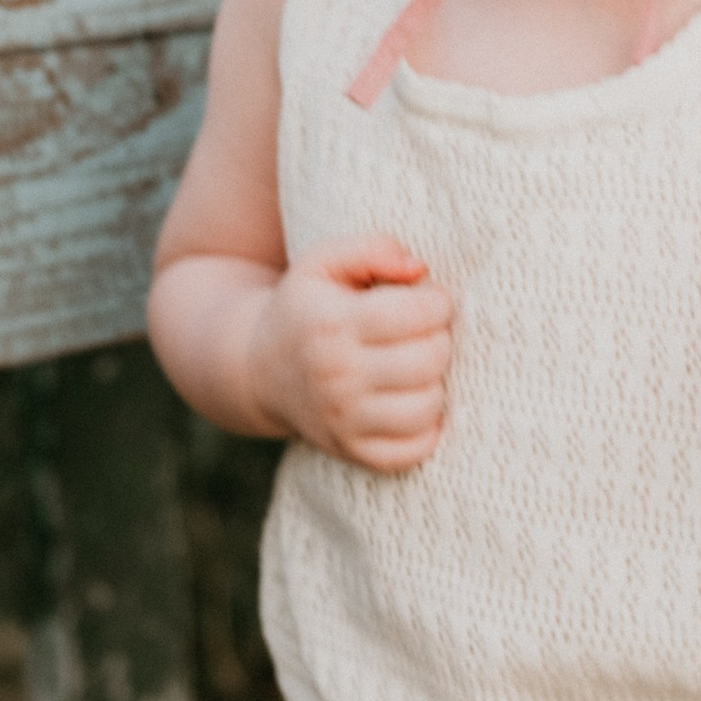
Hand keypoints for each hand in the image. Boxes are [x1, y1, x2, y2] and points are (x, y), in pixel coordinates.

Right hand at [251, 235, 453, 471]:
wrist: (259, 370)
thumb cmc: (306, 308)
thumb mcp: (323, 262)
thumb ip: (371, 249)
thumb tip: (418, 269)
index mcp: (332, 324)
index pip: (417, 313)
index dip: (438, 301)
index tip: (428, 299)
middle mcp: (336, 376)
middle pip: (428, 359)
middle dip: (440, 339)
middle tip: (425, 333)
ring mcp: (343, 419)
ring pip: (427, 406)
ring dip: (434, 382)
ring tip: (418, 367)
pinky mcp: (352, 450)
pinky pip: (415, 449)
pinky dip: (426, 428)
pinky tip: (412, 402)